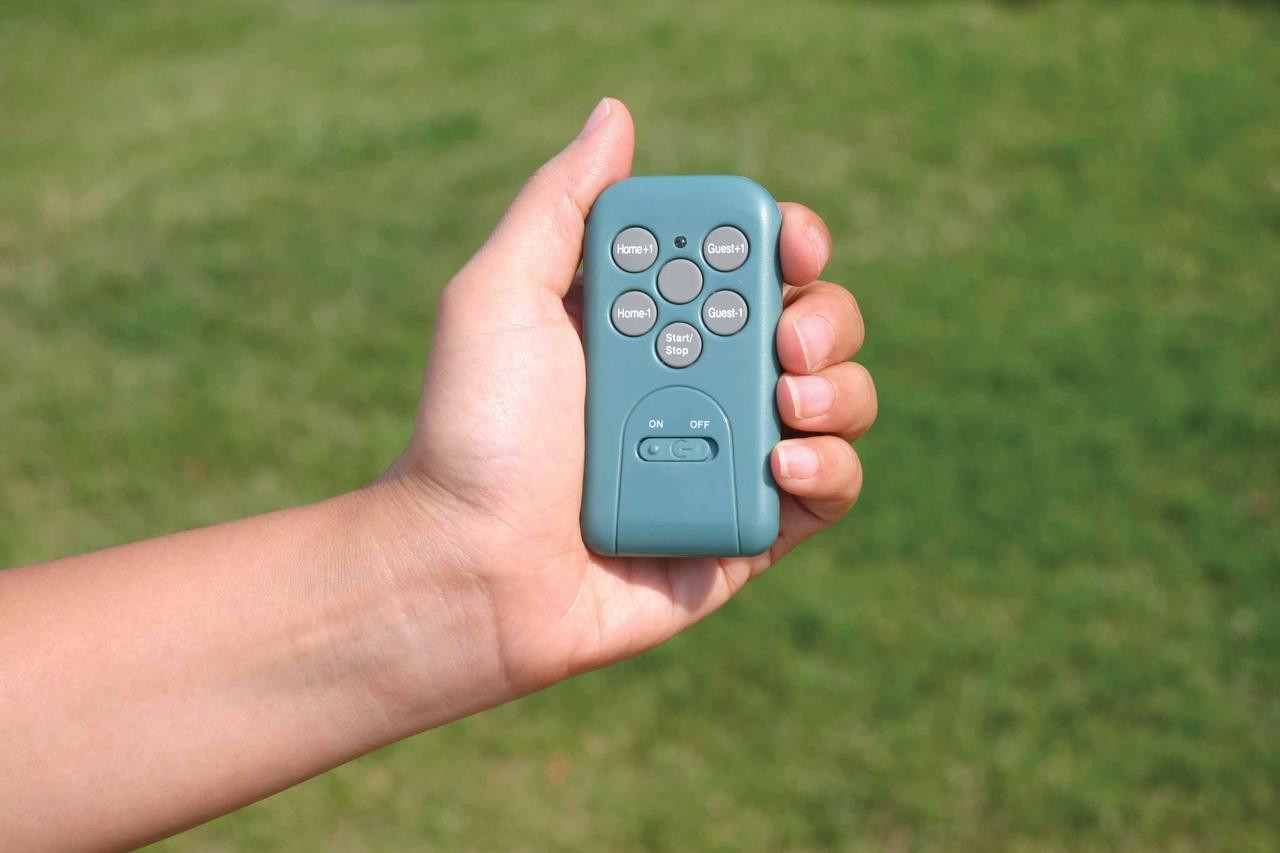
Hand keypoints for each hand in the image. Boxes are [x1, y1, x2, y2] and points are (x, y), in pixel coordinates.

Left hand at [378, 98, 875, 708]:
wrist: (470, 567)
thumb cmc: (474, 433)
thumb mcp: (501, 297)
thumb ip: (563, 206)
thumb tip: (615, 115)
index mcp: (654, 321)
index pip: (752, 262)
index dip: (788, 240)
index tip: (789, 241)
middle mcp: (702, 382)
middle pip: (814, 322)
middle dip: (824, 316)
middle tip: (782, 339)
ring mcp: (731, 457)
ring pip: (839, 400)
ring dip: (838, 388)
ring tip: (784, 402)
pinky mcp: (751, 530)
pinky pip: (829, 488)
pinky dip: (829, 465)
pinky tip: (782, 463)